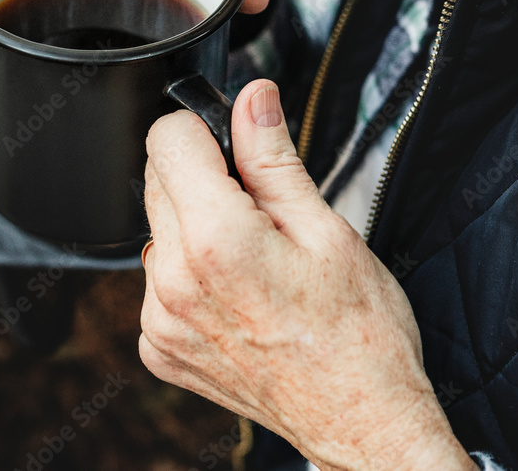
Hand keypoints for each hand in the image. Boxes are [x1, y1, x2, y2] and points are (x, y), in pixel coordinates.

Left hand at [141, 80, 475, 470]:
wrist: (359, 418)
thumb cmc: (358, 333)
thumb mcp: (326, 228)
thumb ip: (273, 158)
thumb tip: (253, 100)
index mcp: (216, 240)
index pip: (168, 138)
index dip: (206, 129)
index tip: (237, 147)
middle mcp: (173, 281)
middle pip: (158, 180)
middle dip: (205, 179)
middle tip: (263, 214)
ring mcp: (160, 320)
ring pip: (158, 230)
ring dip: (195, 227)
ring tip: (256, 261)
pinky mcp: (158, 347)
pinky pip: (159, 282)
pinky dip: (189, 275)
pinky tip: (238, 294)